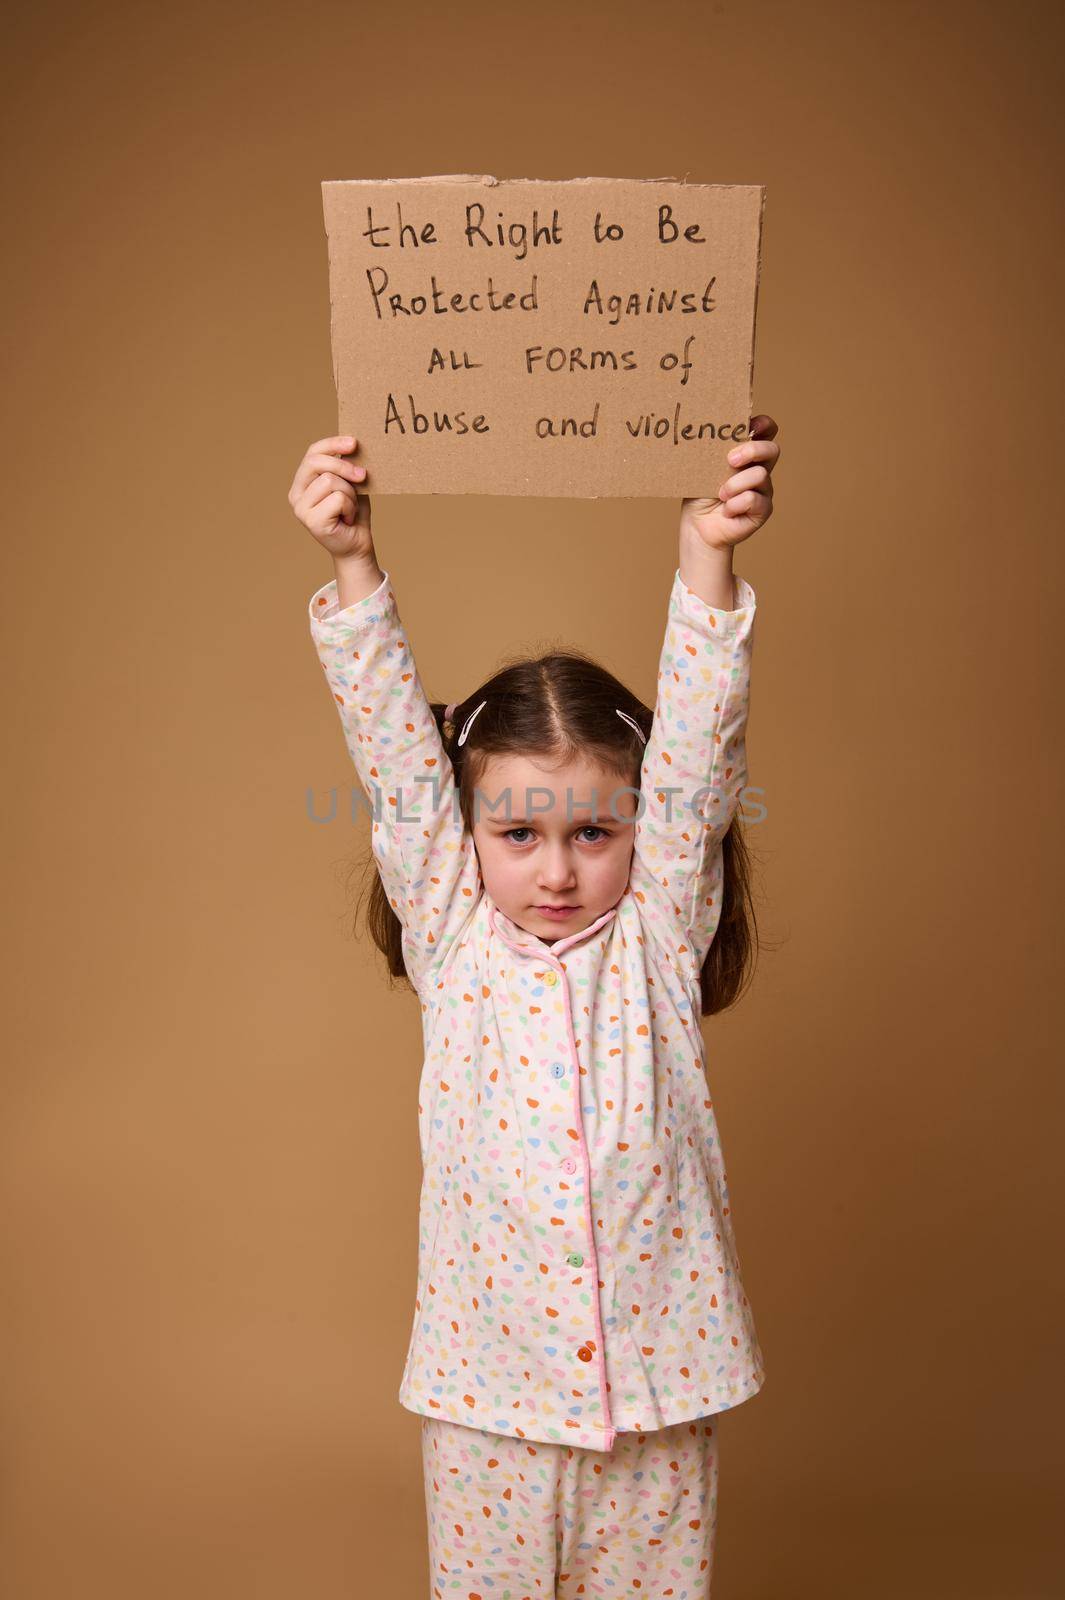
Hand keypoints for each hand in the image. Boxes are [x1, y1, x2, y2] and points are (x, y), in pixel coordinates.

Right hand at [287, 434, 372, 560]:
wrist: (357, 544)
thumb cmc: (353, 513)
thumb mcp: (350, 484)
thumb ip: (346, 467)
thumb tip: (352, 446)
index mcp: (302, 482)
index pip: (312, 453)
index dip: (332, 444)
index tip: (354, 443)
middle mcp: (296, 494)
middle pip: (316, 462)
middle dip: (343, 466)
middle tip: (363, 476)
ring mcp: (300, 508)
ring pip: (329, 480)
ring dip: (349, 493)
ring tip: (350, 508)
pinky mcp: (311, 521)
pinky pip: (337, 498)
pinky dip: (350, 507)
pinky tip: (347, 518)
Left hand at [679, 414, 779, 551]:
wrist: (697, 526)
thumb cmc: (700, 493)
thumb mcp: (704, 466)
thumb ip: (714, 449)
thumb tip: (710, 429)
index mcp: (747, 453)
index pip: (767, 430)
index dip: (763, 424)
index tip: (749, 426)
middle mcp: (759, 468)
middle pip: (772, 449)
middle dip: (752, 450)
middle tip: (730, 460)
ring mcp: (764, 489)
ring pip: (760, 475)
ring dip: (734, 484)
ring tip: (720, 494)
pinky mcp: (763, 509)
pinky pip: (753, 499)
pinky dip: (734, 505)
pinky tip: (727, 511)